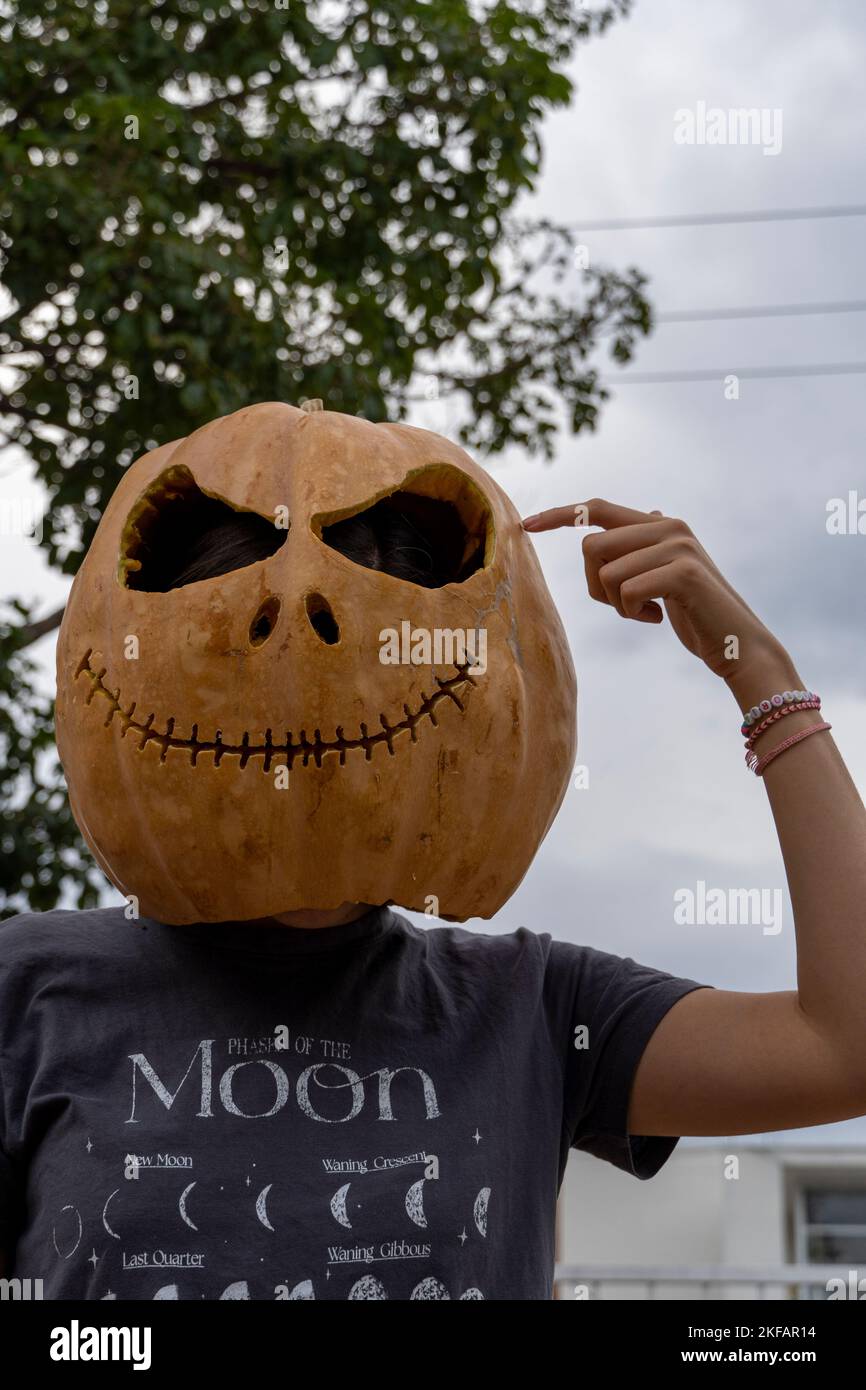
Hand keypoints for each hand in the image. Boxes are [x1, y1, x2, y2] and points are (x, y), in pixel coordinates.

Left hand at [522, 498, 790, 688]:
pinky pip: (625, 590)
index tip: (526, 526)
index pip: (597, 508)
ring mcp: (677, 546)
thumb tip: (648, 512)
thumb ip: (652, 546)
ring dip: (616, 604)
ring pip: (605, 571)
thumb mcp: (670, 575)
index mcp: (659, 524)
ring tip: (645, 612)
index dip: (560, 514)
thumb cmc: (698, 614)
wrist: (738, 643)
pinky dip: (632, 612)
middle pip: (591, 547)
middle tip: (623, 606)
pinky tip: (658, 619)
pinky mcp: (683, 572)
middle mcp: (668, 526)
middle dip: (595, 586)